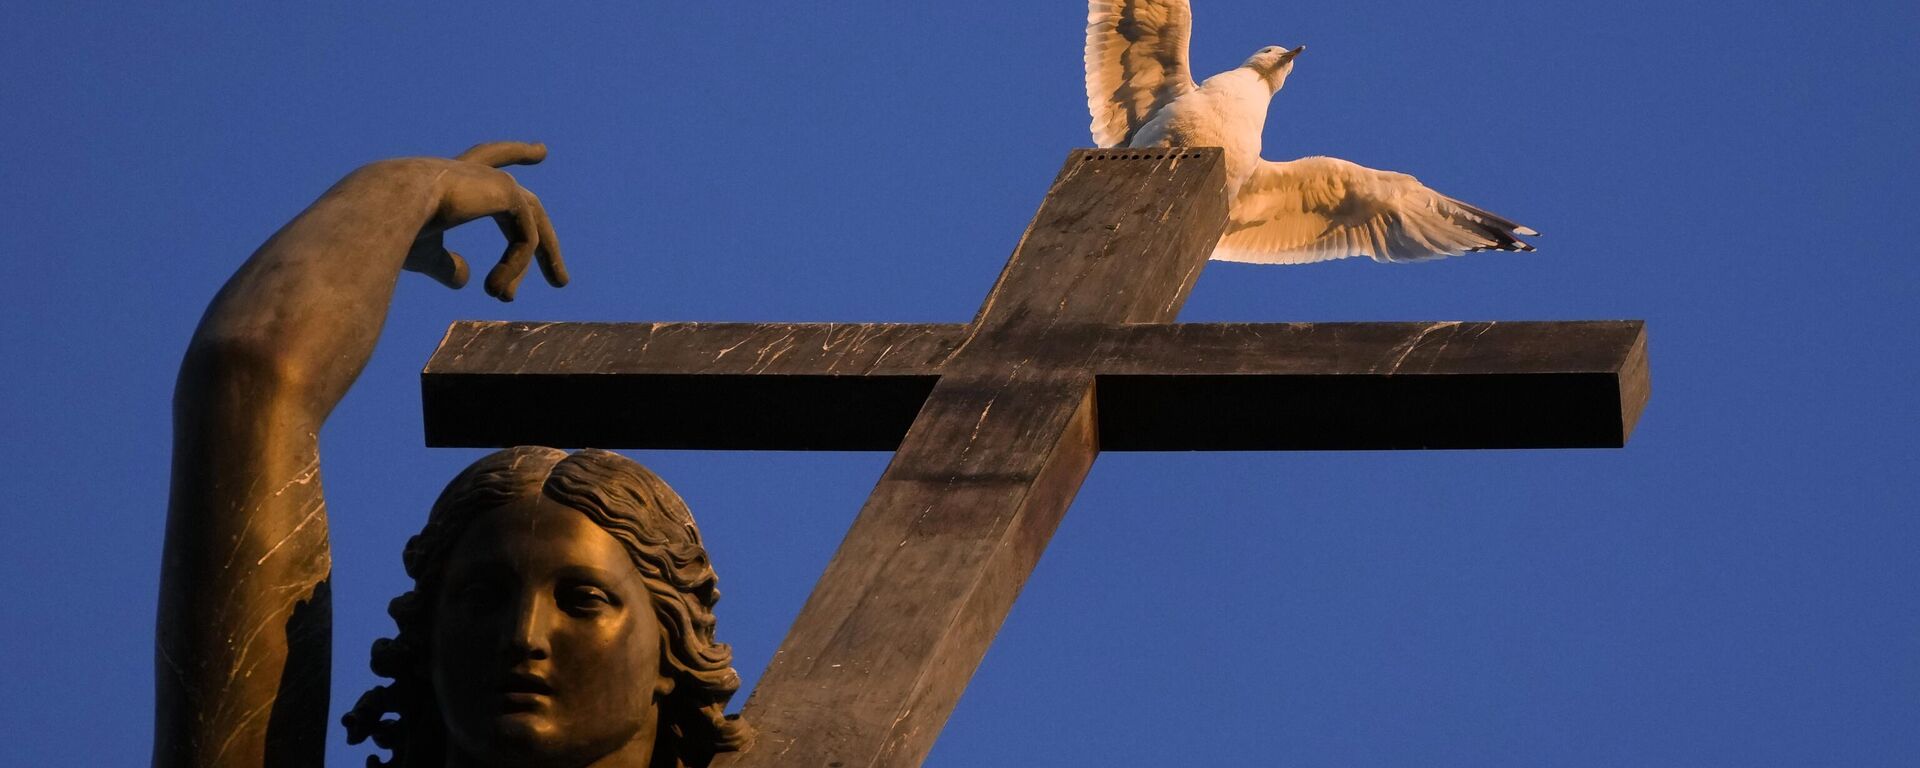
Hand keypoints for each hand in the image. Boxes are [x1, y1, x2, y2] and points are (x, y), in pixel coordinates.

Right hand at [402, 141, 569, 300]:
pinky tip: (495, 288)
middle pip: (520, 194)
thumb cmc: (391, 230)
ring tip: (543, 288)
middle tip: (559, 244)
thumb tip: (466, 280)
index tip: (543, 150)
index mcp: (448, 178)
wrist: (383, 210)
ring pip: (530, 220)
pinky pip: (524, 237)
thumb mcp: (422, 253)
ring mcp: (491, 179)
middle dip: (546, 225)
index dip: (513, 155)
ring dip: (544, 254)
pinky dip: (515, 265)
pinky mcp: (505, 191)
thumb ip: (443, 264)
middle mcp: (472, 172)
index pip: (485, 161)